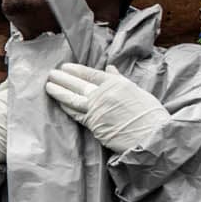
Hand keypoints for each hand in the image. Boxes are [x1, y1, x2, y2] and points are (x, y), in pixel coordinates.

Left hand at [45, 63, 169, 154]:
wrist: (152, 135)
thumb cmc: (150, 114)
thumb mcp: (136, 91)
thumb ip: (119, 80)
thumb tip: (109, 68)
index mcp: (116, 83)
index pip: (91, 74)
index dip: (76, 70)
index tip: (65, 66)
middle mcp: (103, 94)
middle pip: (78, 84)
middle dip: (63, 78)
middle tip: (51, 73)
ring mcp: (96, 109)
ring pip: (72, 97)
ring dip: (58, 91)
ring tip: (48, 85)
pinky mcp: (93, 124)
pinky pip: (75, 113)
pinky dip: (65, 107)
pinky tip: (57, 102)